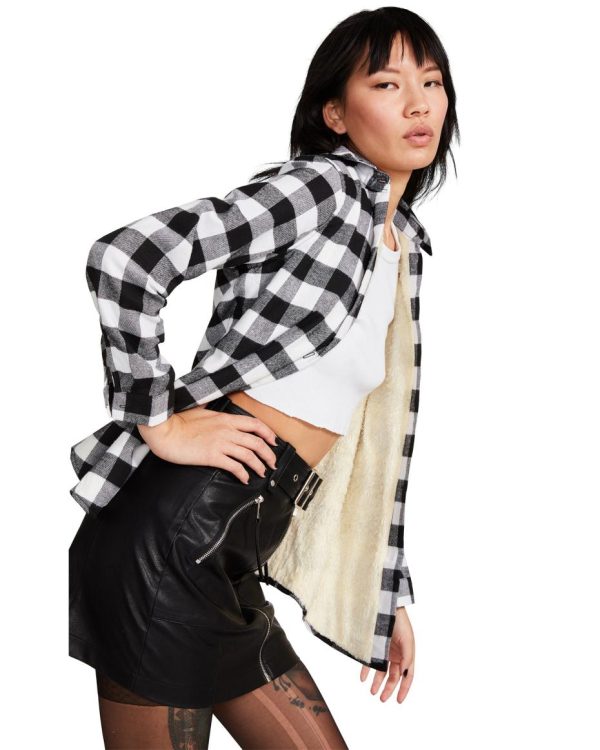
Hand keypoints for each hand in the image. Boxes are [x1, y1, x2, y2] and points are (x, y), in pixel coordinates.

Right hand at [137, 404, 278, 483]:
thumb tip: (210, 404)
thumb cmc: (177, 421)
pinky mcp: (212, 456)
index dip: (268, 434)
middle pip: (257, 442)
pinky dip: (243, 474)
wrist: (164, 430)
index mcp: (225, 418)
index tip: (274, 442)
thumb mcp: (199, 409)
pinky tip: (245, 479)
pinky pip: (234, 467)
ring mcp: (220, 443)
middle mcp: (227, 430)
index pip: (255, 424)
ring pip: (249, 455)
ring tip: (262, 472)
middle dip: (269, 454)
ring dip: (259, 465)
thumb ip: (209, 408)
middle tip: (273, 462)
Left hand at [359, 606, 414, 702]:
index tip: (398, 701)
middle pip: (394, 676)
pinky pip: (370, 661)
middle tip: (382, 699)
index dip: (404, 689)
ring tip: (372, 692)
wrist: (385, 605)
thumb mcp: (407, 639)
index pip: (408, 676)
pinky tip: (362, 678)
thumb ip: (407, 657)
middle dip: (389, 689)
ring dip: (377, 682)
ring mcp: (385, 651)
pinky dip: (366, 670)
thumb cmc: (399, 621)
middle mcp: (397, 655)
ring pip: (382, 671)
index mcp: (407, 655)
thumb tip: (404, 674)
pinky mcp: (374, 647)